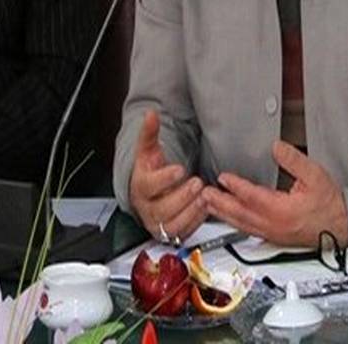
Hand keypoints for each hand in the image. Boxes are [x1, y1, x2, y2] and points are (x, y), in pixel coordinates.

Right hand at [128, 111, 205, 240]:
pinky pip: (184, 232)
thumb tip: (150, 114)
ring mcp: (159, 223)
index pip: (149, 186)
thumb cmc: (150, 172)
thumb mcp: (148, 151)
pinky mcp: (171, 232)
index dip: (165, 179)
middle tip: (198, 183)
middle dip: (182, 197)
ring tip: (205, 196)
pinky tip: (205, 208)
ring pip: (173, 224)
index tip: (180, 169)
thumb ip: (150, 133)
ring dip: (192, 211)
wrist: (149, 193)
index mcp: (141, 187)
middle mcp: (148, 209)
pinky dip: (196, 221)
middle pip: (162, 209)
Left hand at [202, 141, 347, 247]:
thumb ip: (294, 160)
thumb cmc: (330, 204)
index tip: (223, 177)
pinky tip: (228, 217)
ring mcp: (272, 233)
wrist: (342, 226)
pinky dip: (234, 222)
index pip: (252, 197)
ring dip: (223, 214)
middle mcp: (273, 225)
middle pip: (240, 214)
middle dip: (220, 203)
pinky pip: (248, 230)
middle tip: (204, 194)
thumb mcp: (315, 175)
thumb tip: (276, 147)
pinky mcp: (274, 237)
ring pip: (241, 224)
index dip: (236, 187)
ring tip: (209, 205)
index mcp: (282, 211)